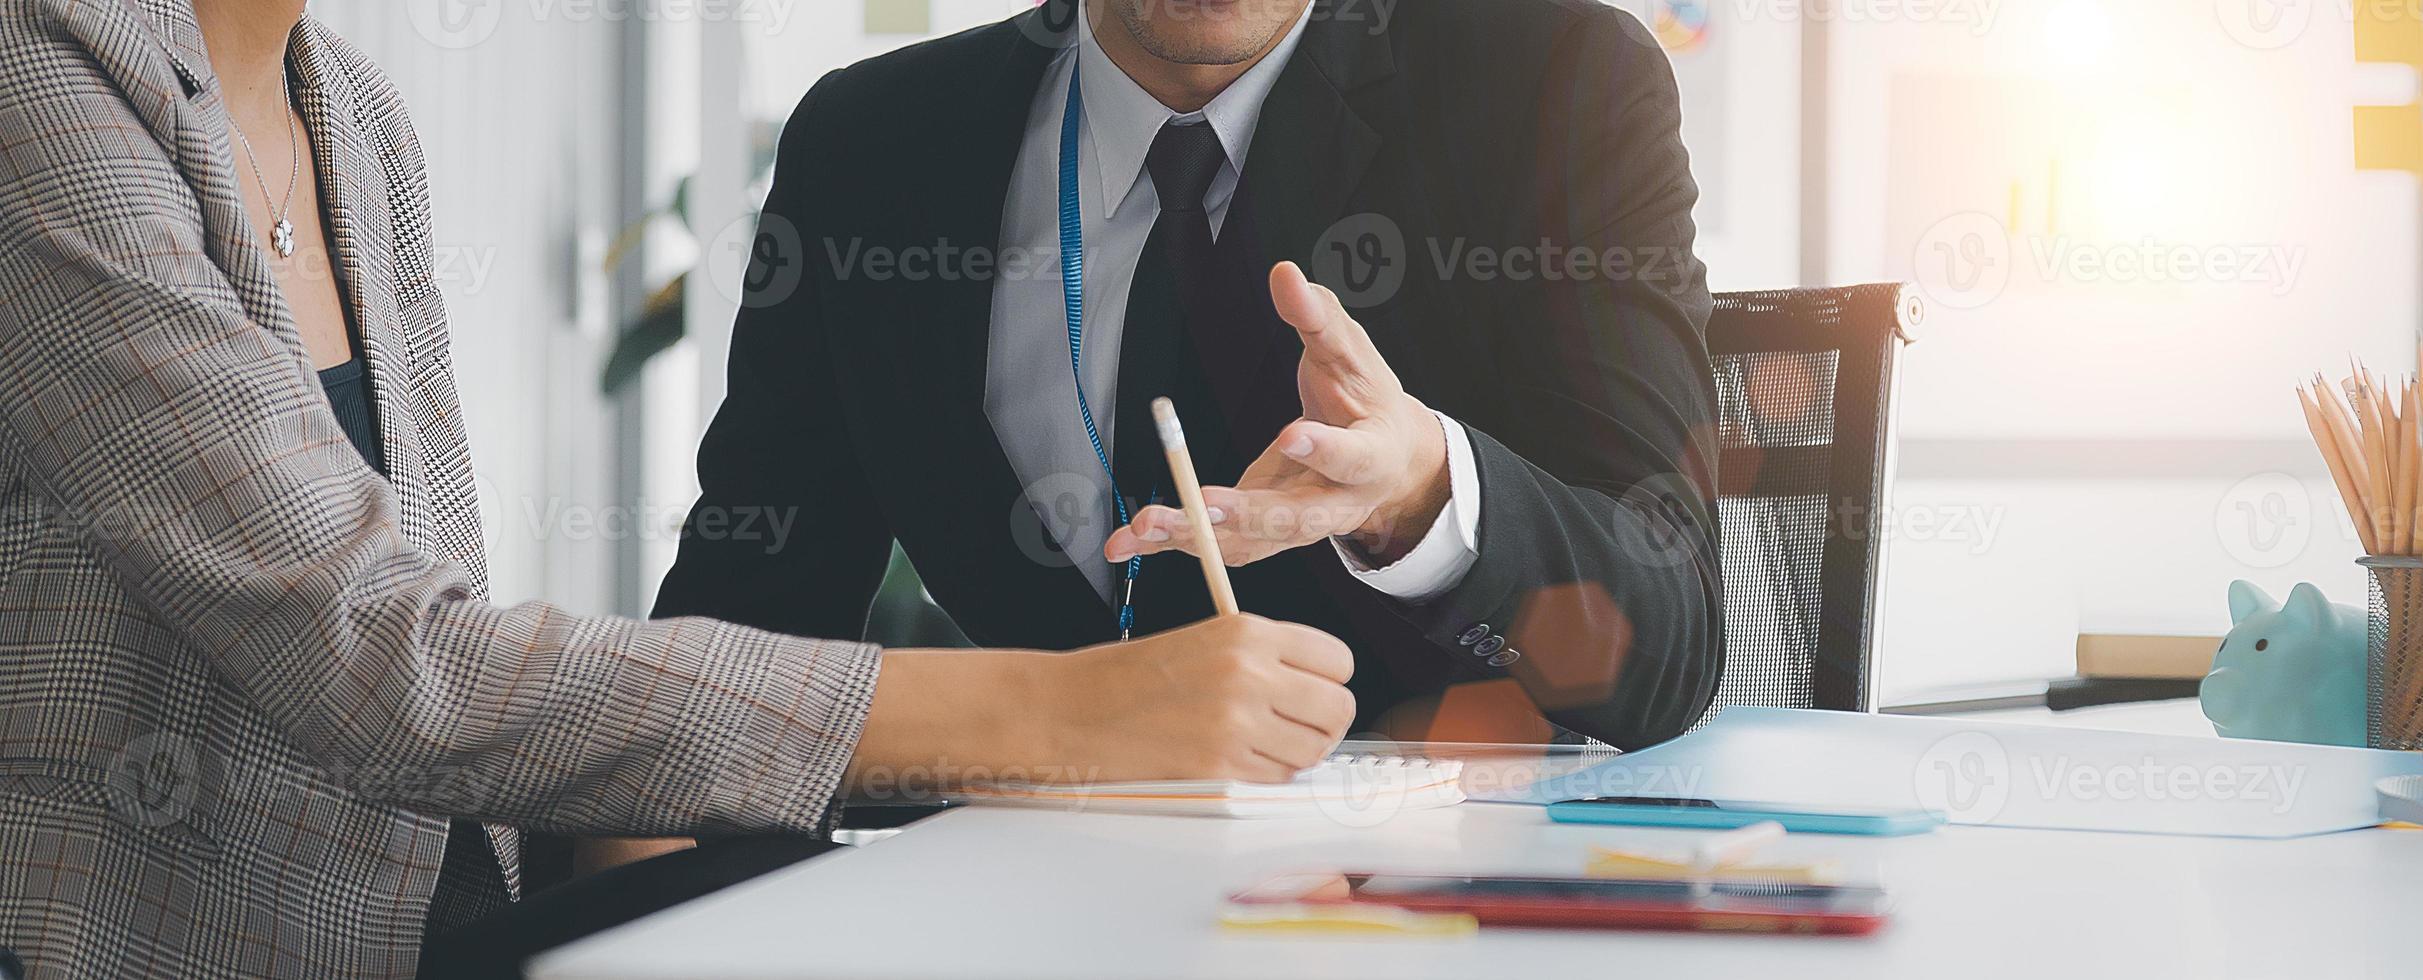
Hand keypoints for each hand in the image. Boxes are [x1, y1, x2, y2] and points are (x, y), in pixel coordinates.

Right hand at [1038, 614, 1355, 783]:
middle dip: (1322, 723)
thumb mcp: (1205, 640)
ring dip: (1294, 754)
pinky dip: (1264, 776)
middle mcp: (1249, 673)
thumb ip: (1264, 656)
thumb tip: (1318, 687)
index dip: (1328, 680)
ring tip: (1258, 744)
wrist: (1071, 709)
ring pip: (1312, 750)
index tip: (1312, 691)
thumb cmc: (1128, 677)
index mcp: (1248, 631)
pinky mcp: (1220, 766)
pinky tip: (1232, 760)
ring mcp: (1236, 722)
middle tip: (1296, 727)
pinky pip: (1275, 779)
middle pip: (1338, 708)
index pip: (1338, 660)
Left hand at [1105, 261, 1450, 569]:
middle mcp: (1335, 504)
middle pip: (1293, 519)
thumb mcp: (1352, 354)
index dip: (1324, 450)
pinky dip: (1168, 545)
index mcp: (1370, 457)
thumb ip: (1318, 318)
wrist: (1385, 464)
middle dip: (1244, 515)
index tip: (1291, 435)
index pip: (1352, 457)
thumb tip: (1285, 275)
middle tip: (1204, 506)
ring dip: (1194, 536)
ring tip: (1145, 525)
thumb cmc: (1366, 402)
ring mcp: (1295, 527)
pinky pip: (1215, 545)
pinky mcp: (1260, 534)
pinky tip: (1125, 542)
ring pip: (1247, 542)